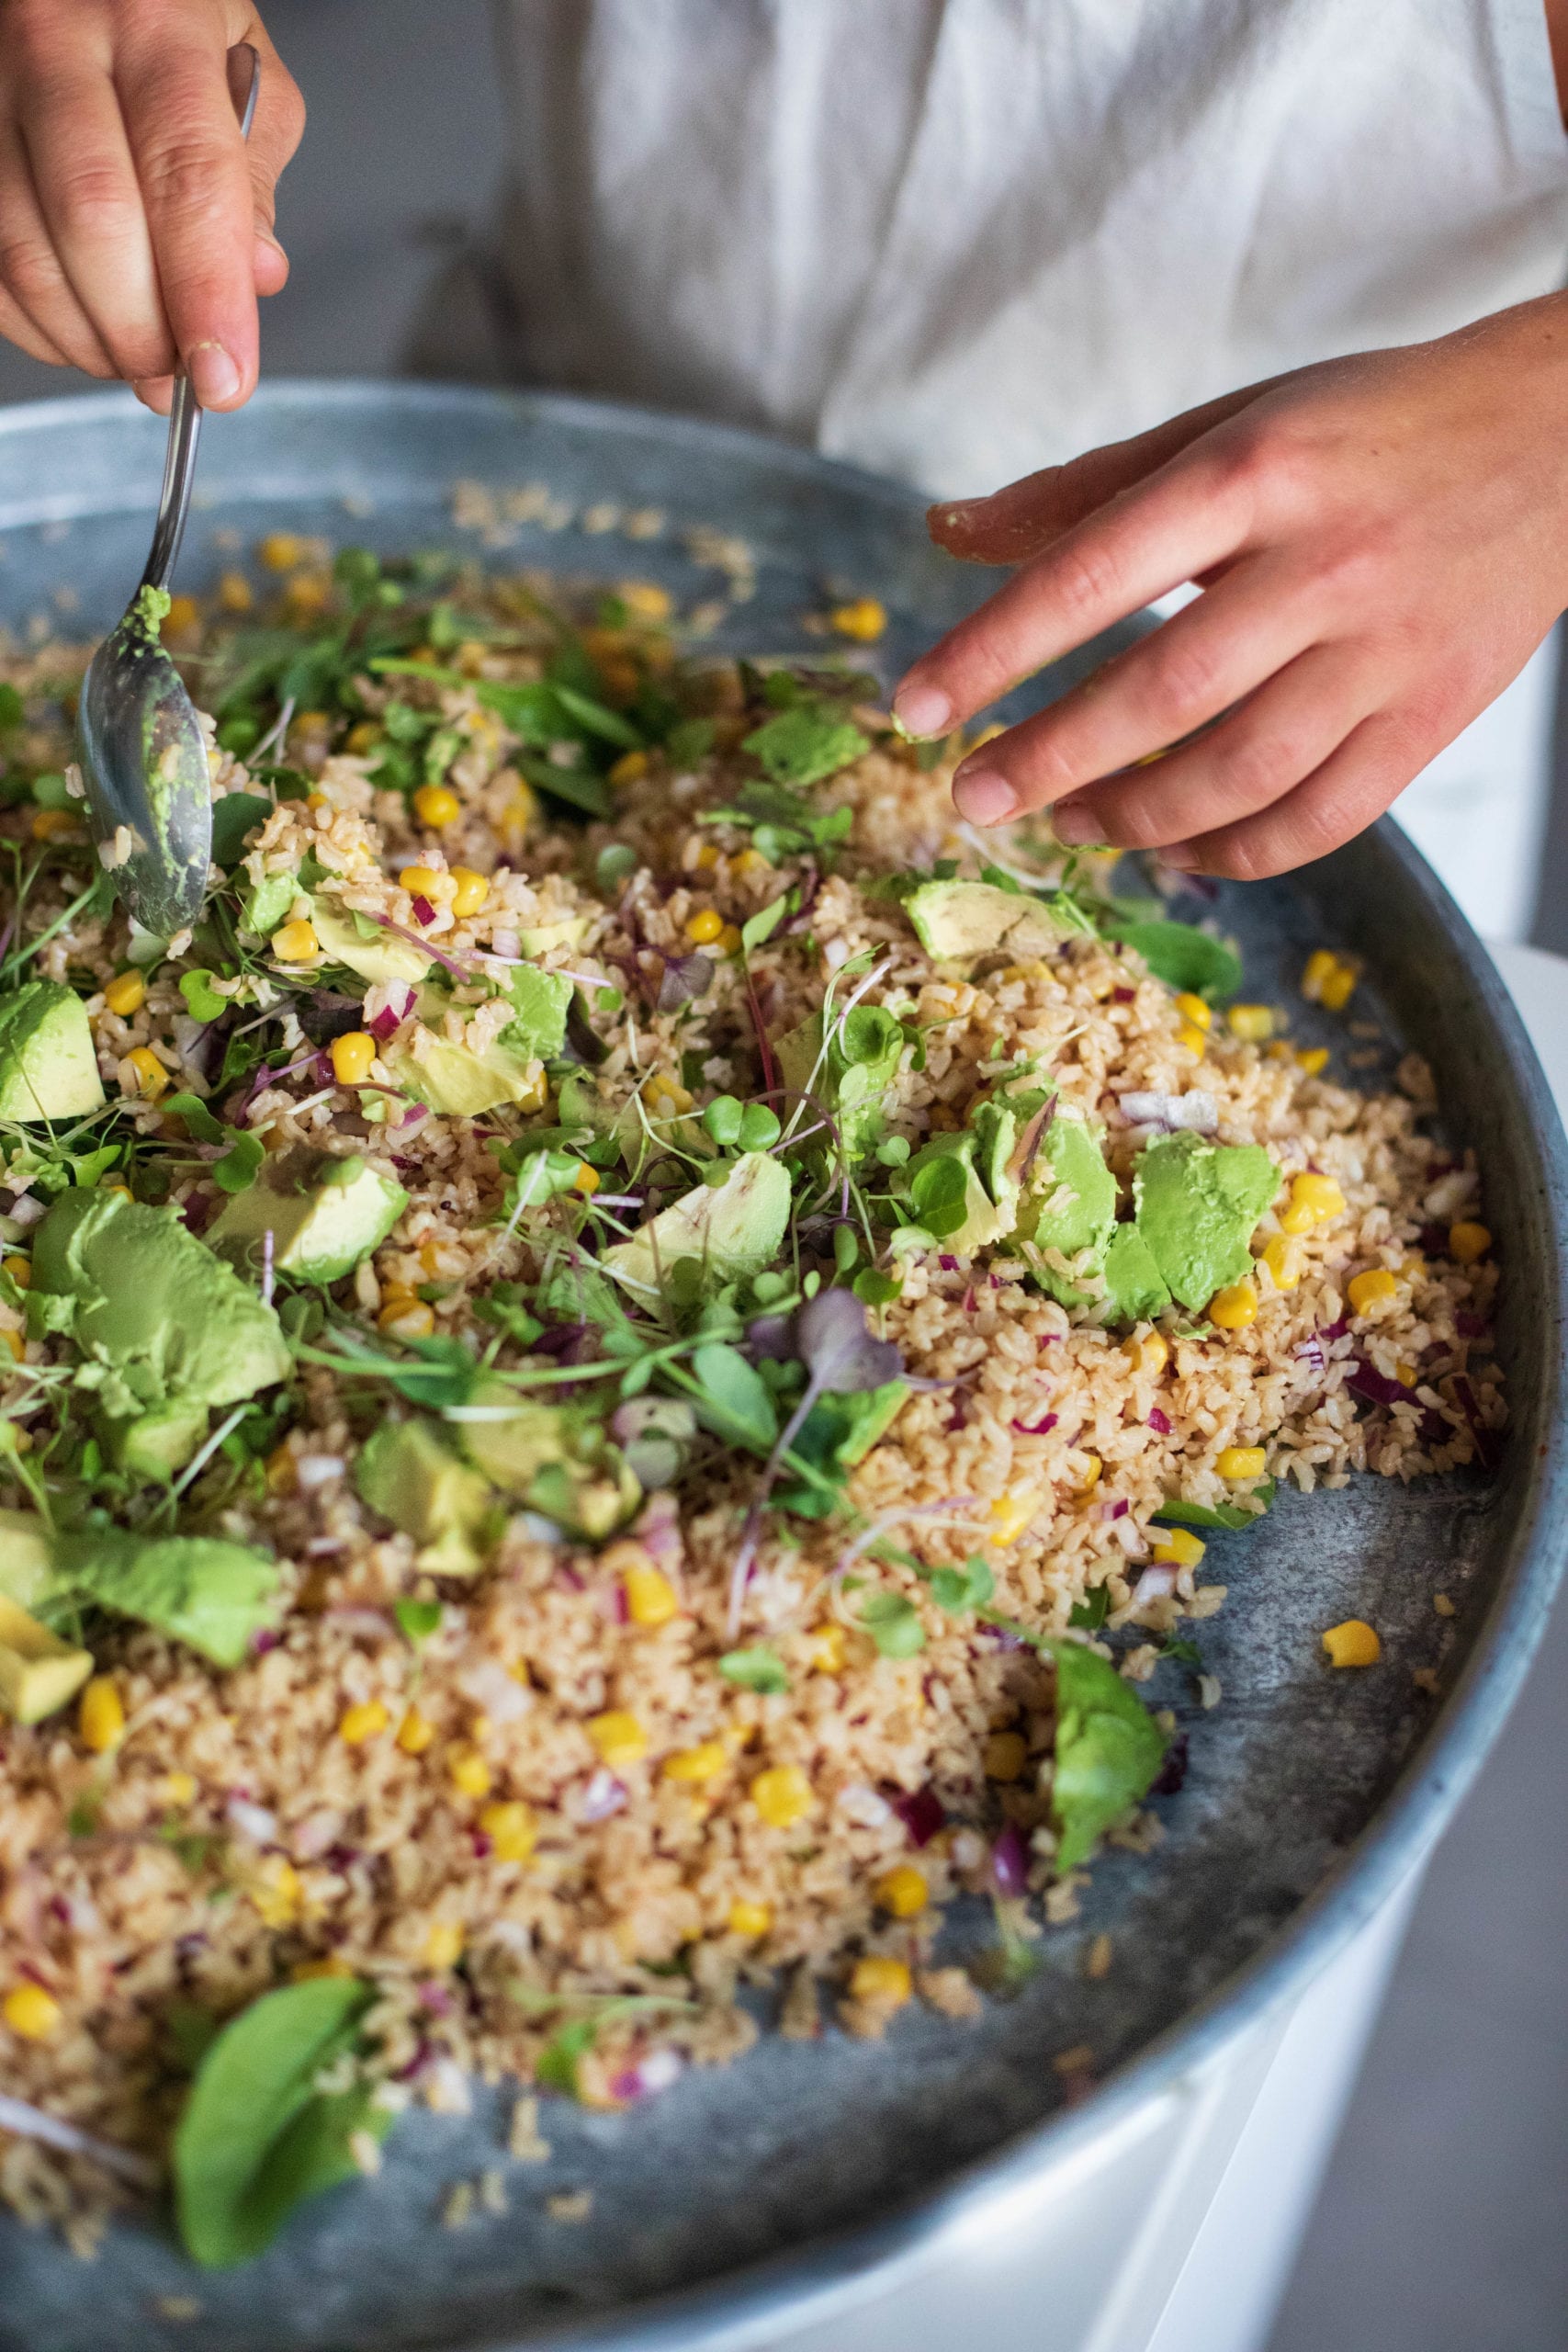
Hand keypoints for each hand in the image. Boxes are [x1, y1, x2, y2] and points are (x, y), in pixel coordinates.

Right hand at [0, 0, 303, 412]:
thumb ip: (254, 174)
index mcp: (154, 23)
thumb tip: (254, 278)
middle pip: (93, 219)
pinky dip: (38, 323)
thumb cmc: (161, 19)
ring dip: (88, 338)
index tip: (224, 378)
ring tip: (135, 359)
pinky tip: (81, 327)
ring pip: (24, 251)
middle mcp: (57, 44)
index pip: (186, 177)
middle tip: (178, 379)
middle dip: (142, 331)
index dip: (206, 295)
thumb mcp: (242, 66)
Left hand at [894, 297, 1567, 877]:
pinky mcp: (1432, 715)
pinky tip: (1172, 851)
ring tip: (1067, 821)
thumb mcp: (1226, 425)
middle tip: (972, 799)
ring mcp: (1387, 647)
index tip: (914, 711)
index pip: (1096, 572)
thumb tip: (941, 535)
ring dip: (1135, 817)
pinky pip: (1321, 818)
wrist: (1559, 435)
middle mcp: (1324, 560)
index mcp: (1255, 470)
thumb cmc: (1363, 431)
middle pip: (1164, 690)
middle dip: (1050, 757)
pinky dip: (1233, 853)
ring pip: (1242, 771)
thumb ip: (1084, 492)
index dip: (992, 650)